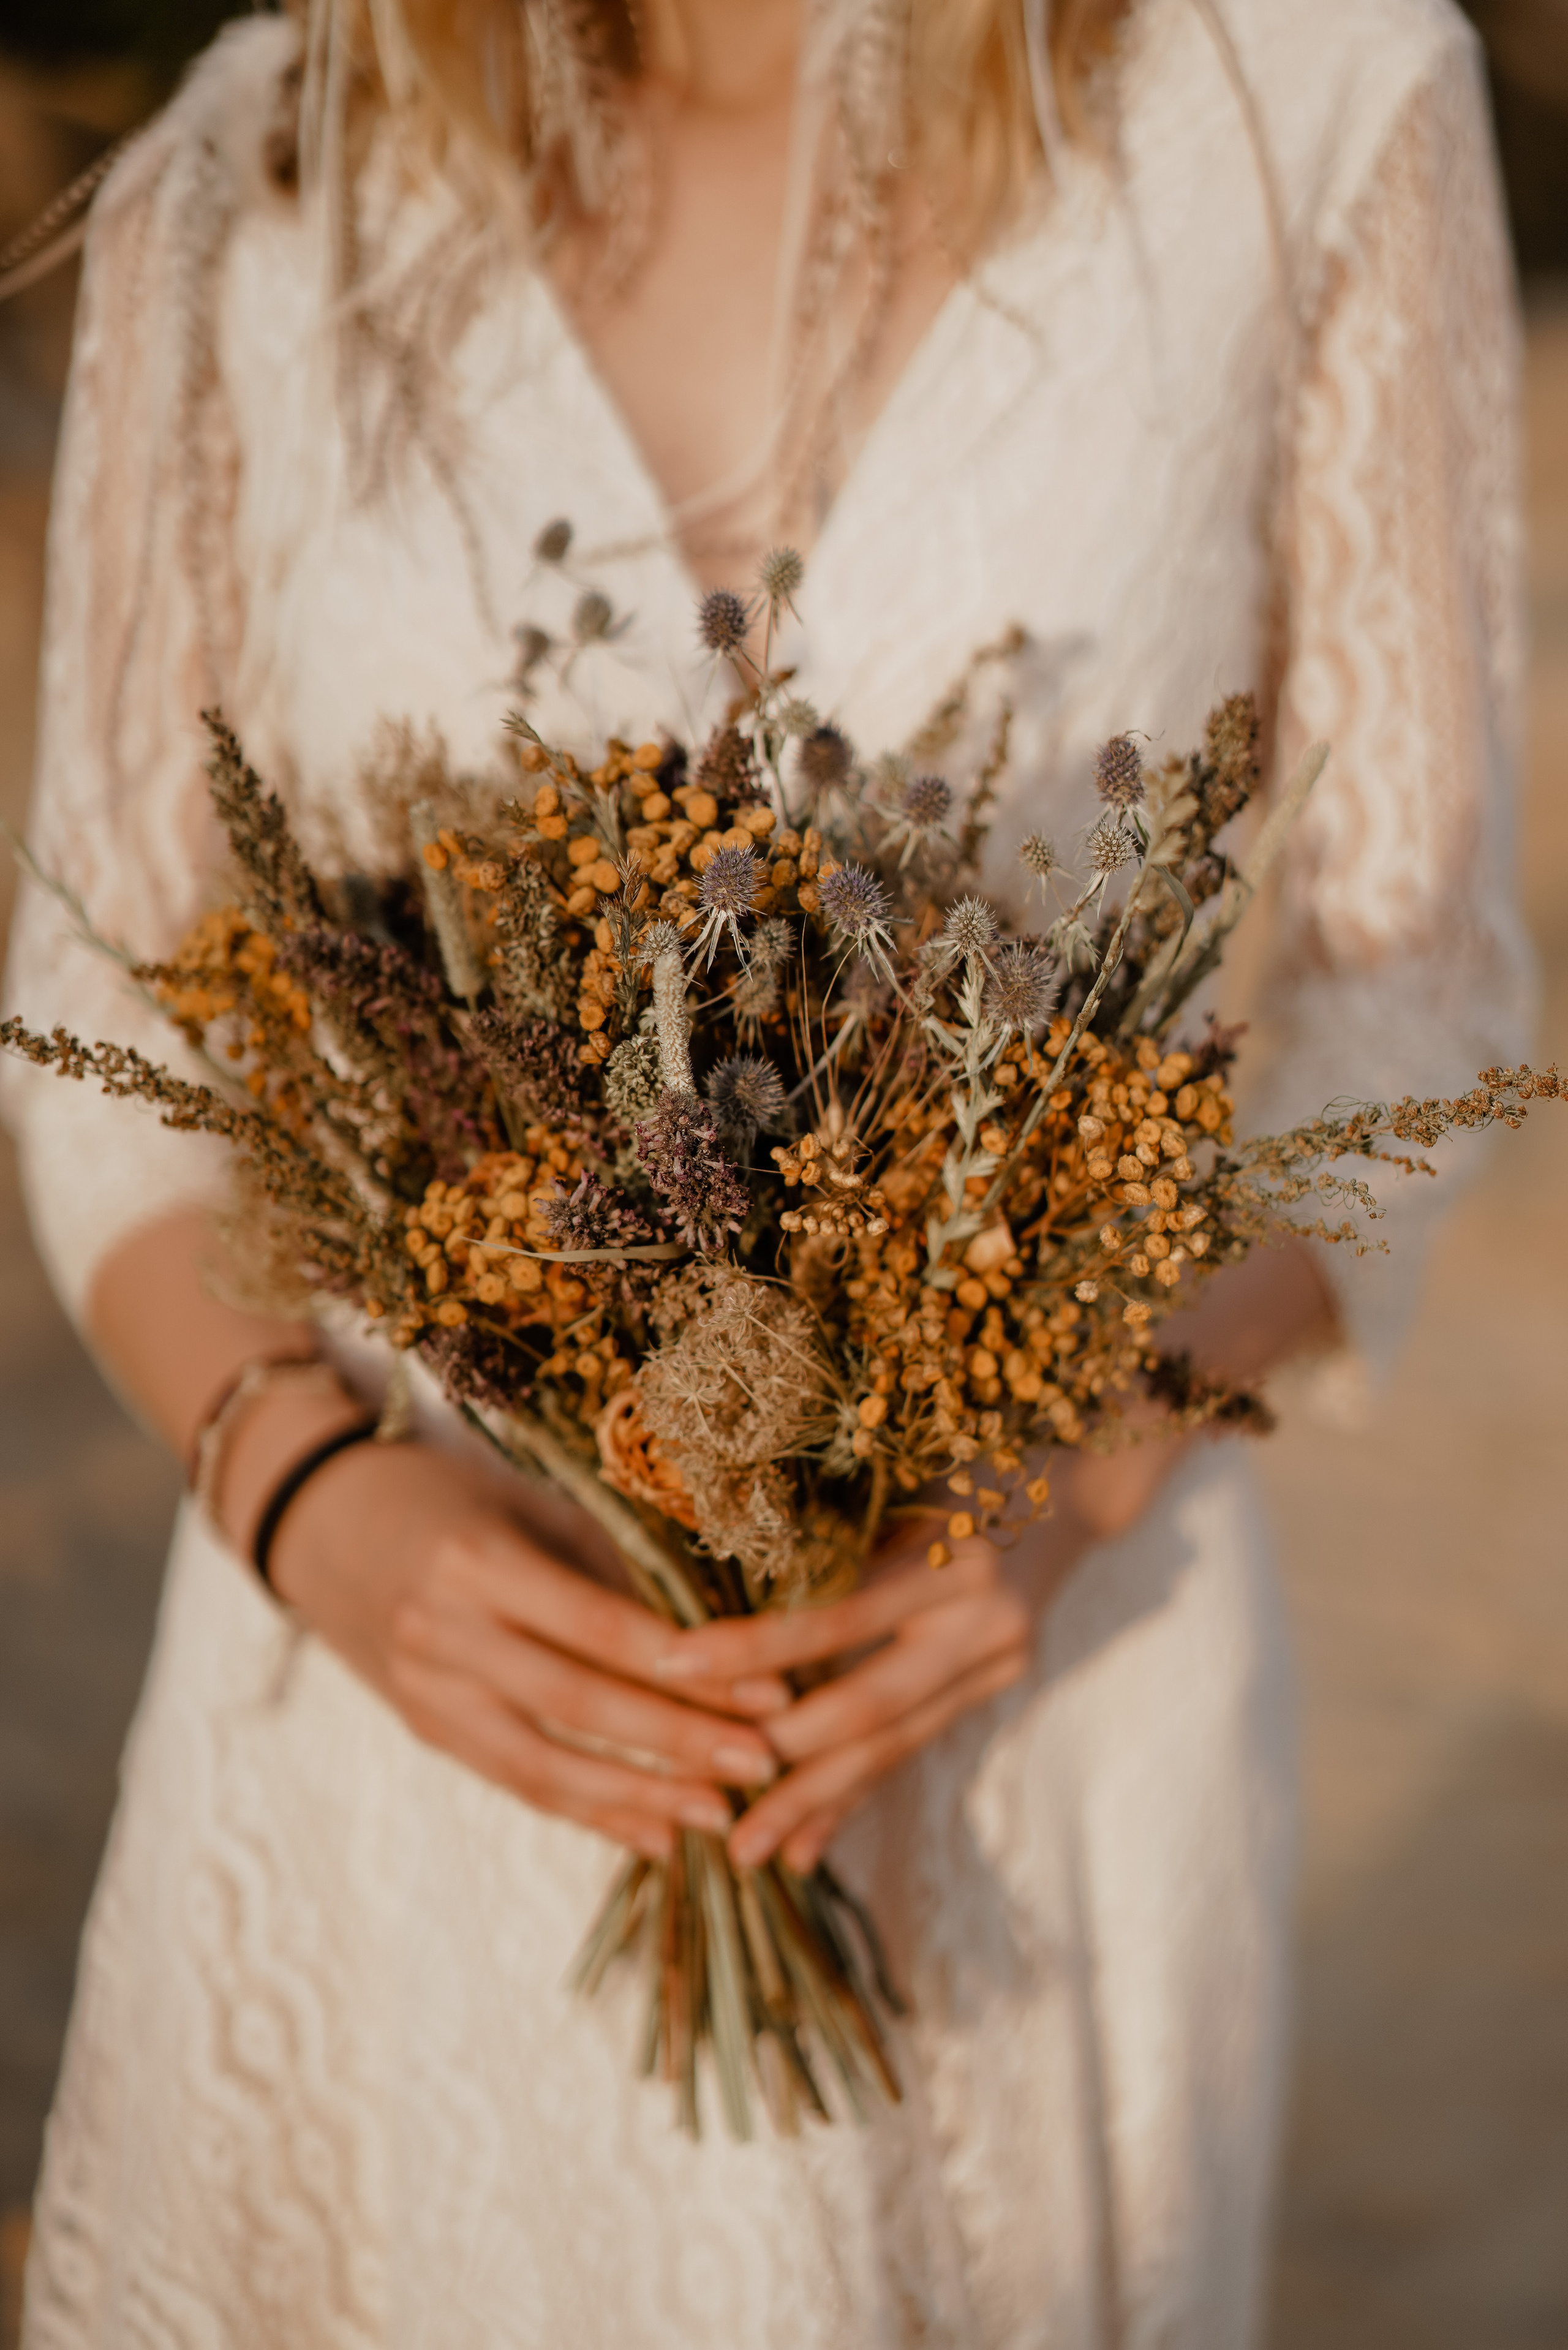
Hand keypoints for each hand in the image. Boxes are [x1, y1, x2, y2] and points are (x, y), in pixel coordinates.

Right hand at [223, 1385, 789, 1860]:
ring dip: (638, 1797)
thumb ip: (604, 1571)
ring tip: (718, 1817)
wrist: (320, 1520)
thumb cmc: (447, 1496)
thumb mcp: (527, 1509)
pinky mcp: (426, 1728)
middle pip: (578, 1704)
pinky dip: (588, 1811)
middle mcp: (444, 1634)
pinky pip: (515, 1781)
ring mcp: (426, 1692)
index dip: (690, 1669)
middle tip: (763, 1764)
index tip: (771, 1690)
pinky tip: (653, 1834)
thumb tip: (712, 1640)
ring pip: (543, 1765)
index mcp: (478, 1562)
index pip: (600, 1629)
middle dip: (678, 1741)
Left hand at [654, 1413, 1197, 1873]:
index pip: (833, 1614)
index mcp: (949, 1550)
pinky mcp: (999, 1684)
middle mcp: (981, 1613)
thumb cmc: (952, 1458)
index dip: (752, 1647)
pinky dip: (859, 1791)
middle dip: (788, 1768)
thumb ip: (824, 1531)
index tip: (672, 1665)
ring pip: (894, 1743)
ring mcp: (999, 1657)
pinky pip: (914, 1743)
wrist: (1070, 1481)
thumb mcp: (893, 1474)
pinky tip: (811, 1841)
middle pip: (868, 1706)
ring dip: (820, 1803)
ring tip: (752, 1854)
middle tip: (719, 1821)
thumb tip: (710, 1583)